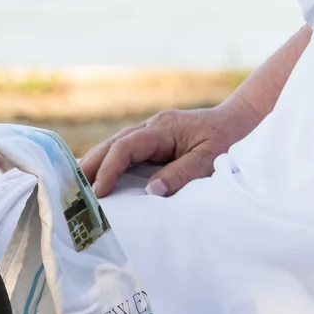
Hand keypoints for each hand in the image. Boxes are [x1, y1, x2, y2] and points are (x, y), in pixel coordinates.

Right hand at [79, 103, 256, 196]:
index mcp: (163, 128)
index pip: (126, 147)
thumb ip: (182, 174)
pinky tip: (100, 177)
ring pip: (117, 145)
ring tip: (78, 185)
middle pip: (114, 143)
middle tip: (71, 188)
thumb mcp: (209, 159)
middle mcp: (154, 126)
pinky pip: (128, 150)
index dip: (110, 169)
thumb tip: (151, 192)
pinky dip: (111, 162)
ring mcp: (154, 131)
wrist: (241, 120)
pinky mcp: (157, 139)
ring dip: (98, 163)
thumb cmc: (228, 139)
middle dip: (92, 164)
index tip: (99, 193)